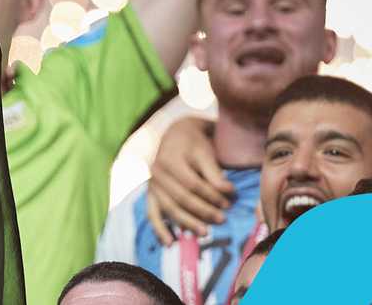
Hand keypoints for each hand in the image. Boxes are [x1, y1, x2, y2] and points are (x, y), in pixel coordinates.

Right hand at [146, 116, 233, 244]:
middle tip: (222, 219)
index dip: (211, 195)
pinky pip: (152, 214)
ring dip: (187, 222)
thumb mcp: (204, 151)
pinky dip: (159, 229)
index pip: (192, 184)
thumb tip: (228, 191)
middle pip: (180, 198)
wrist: (175, 136)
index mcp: (169, 160)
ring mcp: (152, 185)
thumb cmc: (194, 144)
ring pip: (168, 208)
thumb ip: (214, 172)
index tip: (229, 202)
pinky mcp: (151, 194)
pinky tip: (169, 243)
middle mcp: (156, 173)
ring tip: (205, 232)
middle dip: (202, 210)